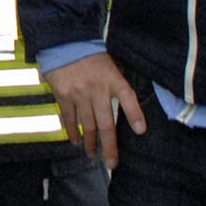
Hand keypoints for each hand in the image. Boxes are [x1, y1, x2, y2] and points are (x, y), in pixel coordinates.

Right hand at [45, 53, 146, 168]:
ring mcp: (80, 94)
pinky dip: (73, 132)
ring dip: (91, 143)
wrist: (64, 42)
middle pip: (107, 124)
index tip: (141, 131)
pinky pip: (69, 119)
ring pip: (88, 126)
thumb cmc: (90, 55)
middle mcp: (98, 89)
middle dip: (110, 147)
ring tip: (93, 155)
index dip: (135, 115)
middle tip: (111, 163)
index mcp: (113, 79)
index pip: (128, 98)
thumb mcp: (110, 66)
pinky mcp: (64, 95)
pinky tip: (76, 142)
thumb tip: (129, 109)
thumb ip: (117, 86)